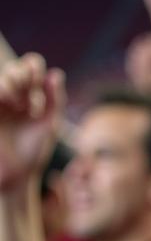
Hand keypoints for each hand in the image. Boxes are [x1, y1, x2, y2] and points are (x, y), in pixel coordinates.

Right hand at [0, 54, 63, 192]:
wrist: (17, 173)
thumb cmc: (33, 150)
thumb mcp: (49, 124)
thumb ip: (54, 99)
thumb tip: (56, 73)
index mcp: (28, 96)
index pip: (29, 67)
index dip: (33, 66)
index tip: (39, 80)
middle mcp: (12, 97)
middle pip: (14, 69)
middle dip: (23, 77)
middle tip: (28, 100)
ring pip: (2, 78)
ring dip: (11, 84)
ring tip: (18, 104)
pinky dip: (2, 90)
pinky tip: (10, 103)